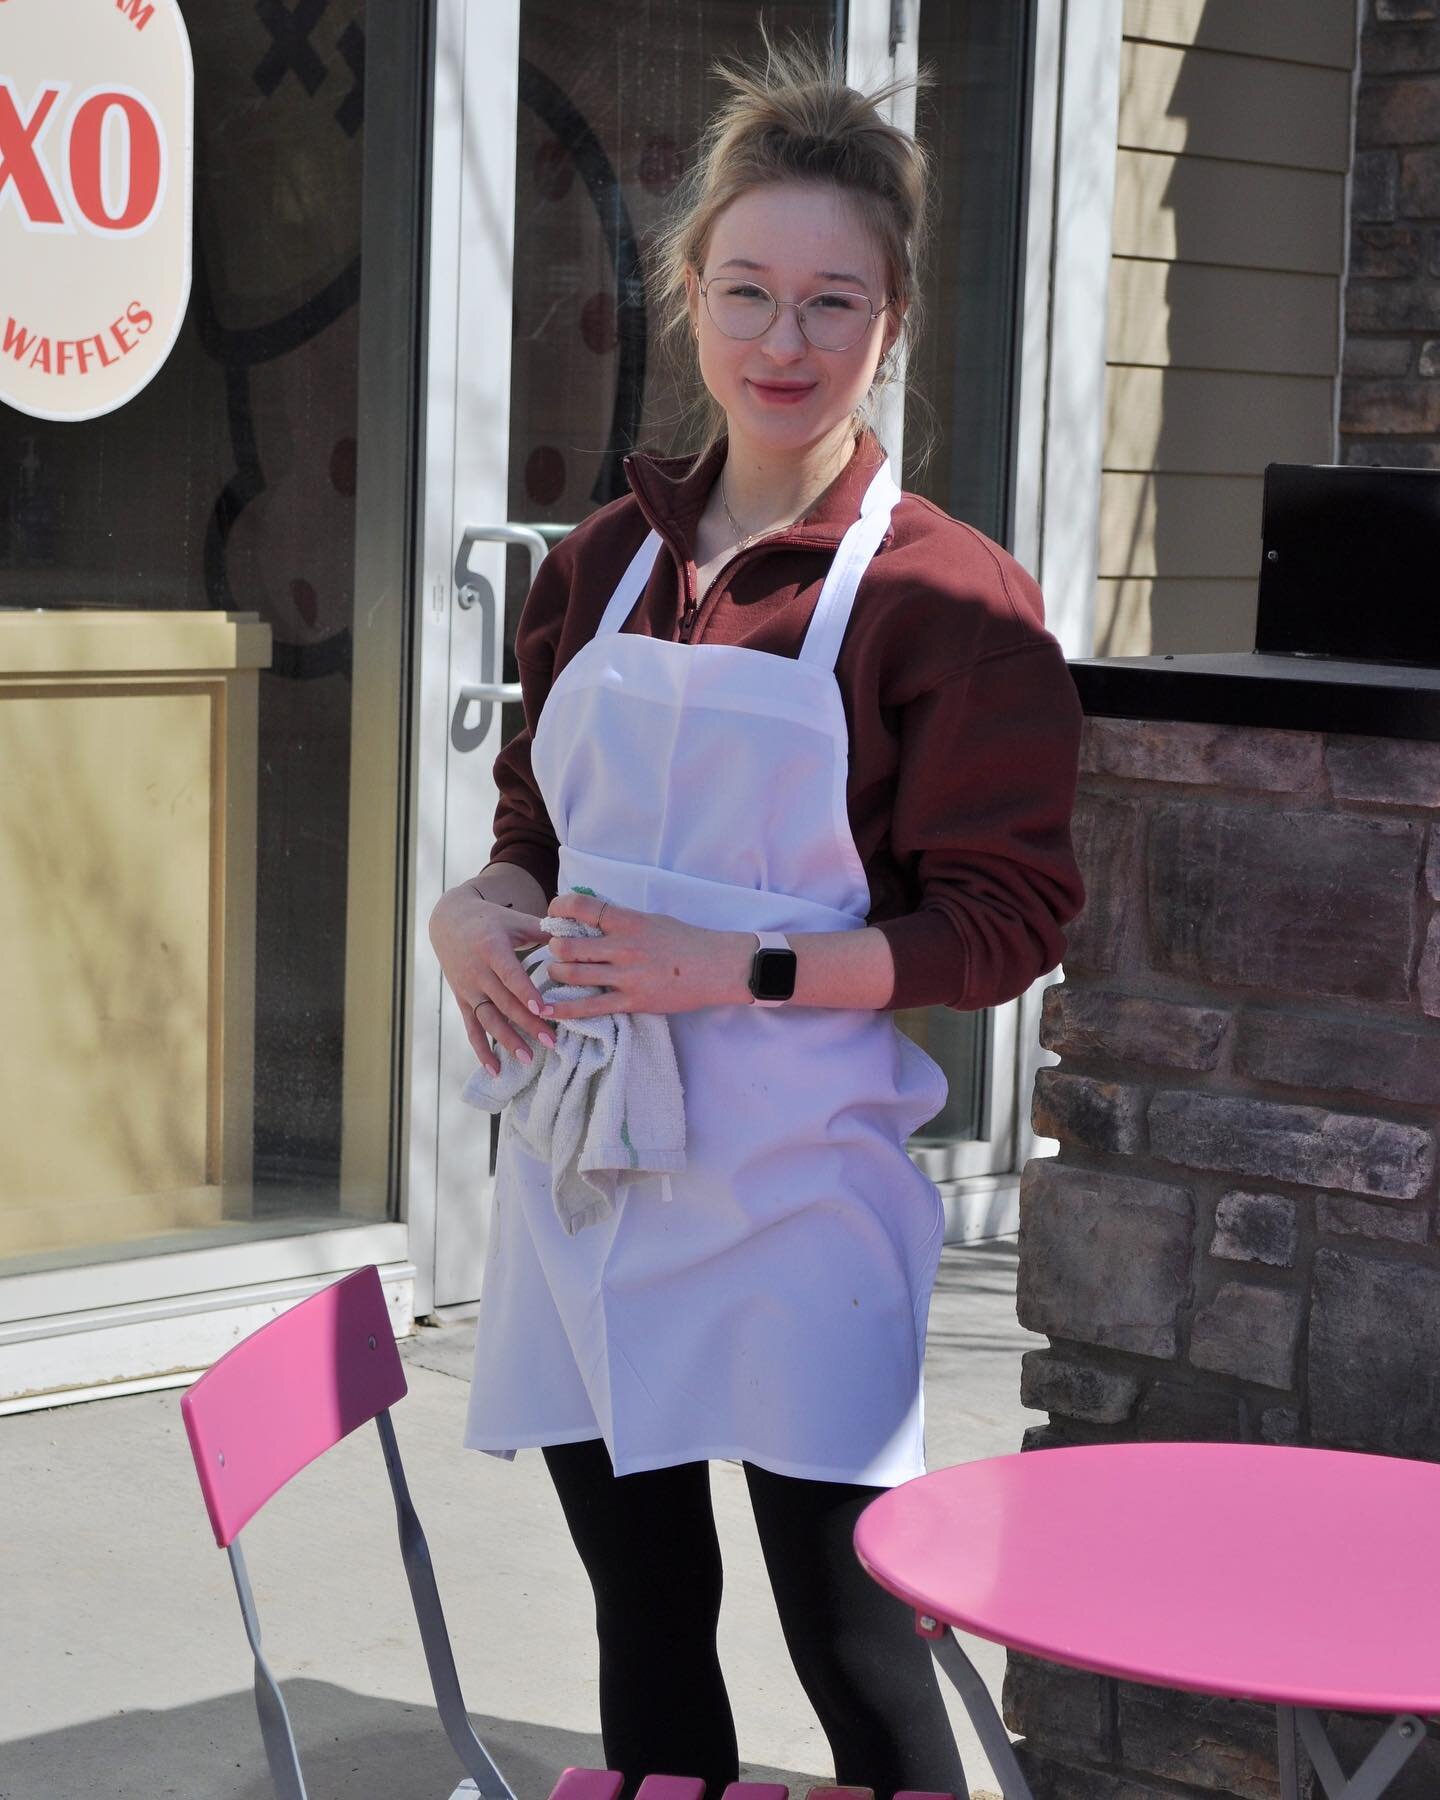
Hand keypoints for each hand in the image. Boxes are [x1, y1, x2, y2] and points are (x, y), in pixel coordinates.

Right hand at [428, 881, 556, 1075]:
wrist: (448, 922)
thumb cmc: (490, 920)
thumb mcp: (515, 919)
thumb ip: (544, 930)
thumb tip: (577, 939)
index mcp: (491, 948)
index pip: (510, 974)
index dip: (526, 993)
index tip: (544, 1009)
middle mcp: (477, 972)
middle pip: (504, 1002)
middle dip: (527, 1023)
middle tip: (551, 1042)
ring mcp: (468, 989)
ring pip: (488, 1019)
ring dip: (508, 1041)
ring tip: (528, 1060)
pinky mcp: (463, 1000)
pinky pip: (472, 1028)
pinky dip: (482, 1050)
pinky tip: (495, 1070)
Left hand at [542, 891, 750, 1017]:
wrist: (717, 967)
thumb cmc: (687, 941)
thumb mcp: (652, 920)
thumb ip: (622, 920)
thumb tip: (592, 917)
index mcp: (628, 921)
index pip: (580, 907)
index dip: (557, 908)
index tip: (552, 915)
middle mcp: (622, 946)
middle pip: (567, 945)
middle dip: (554, 948)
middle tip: (557, 951)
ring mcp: (626, 975)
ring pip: (572, 974)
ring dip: (557, 973)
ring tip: (559, 972)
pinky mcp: (632, 1001)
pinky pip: (590, 1007)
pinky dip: (564, 1010)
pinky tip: (548, 1011)